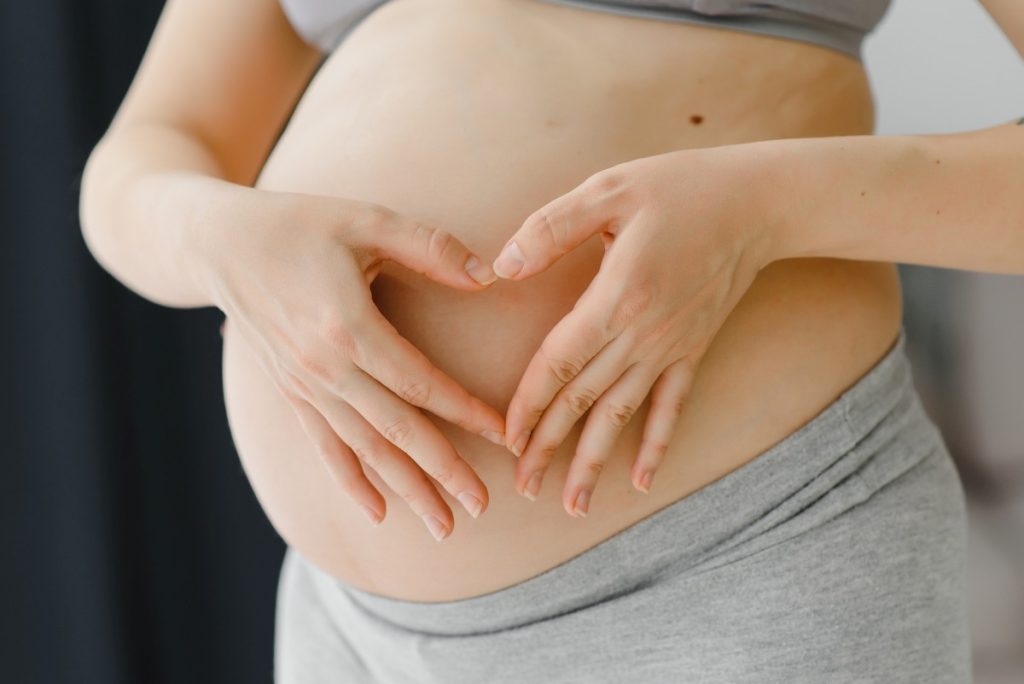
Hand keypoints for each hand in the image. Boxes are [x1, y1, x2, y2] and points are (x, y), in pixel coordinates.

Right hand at [193, 185, 505, 540]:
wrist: (217, 243)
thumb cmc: (298, 223)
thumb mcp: (366, 219)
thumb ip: (430, 247)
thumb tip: (489, 275)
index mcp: (347, 326)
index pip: (420, 383)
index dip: (466, 412)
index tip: (505, 437)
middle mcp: (324, 368)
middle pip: (395, 431)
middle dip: (441, 472)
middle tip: (481, 506)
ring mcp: (304, 385)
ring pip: (363, 449)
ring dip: (405, 489)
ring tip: (443, 526)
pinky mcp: (290, 392)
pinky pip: (324, 446)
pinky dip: (350, 481)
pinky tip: (377, 513)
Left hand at [491, 146, 776, 515]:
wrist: (758, 203)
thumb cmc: (679, 188)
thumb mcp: (608, 191)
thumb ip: (552, 228)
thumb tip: (503, 265)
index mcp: (616, 297)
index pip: (559, 362)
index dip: (529, 404)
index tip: (507, 441)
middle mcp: (642, 334)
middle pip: (583, 401)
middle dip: (549, 447)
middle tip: (522, 489)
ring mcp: (671, 347)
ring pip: (622, 416)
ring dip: (594, 462)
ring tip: (571, 505)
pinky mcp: (693, 350)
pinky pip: (672, 408)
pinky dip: (655, 445)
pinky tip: (640, 481)